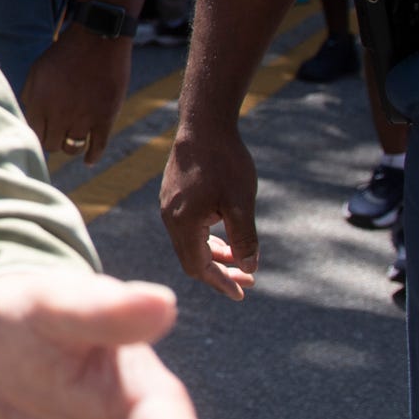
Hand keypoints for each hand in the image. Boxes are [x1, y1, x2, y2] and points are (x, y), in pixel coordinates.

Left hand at [21, 23, 132, 164]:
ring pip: (72, 148)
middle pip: (51, 145)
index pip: (33, 134)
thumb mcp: (37, 71)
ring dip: (70, 145)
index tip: (41, 134)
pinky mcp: (105, 118)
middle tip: (55, 136)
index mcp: (39, 103)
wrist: (98, 39)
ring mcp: (83, 118)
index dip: (36, 135)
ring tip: (71, 140)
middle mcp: (59, 115)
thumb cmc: (64, 53)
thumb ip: (30, 96)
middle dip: (52, 141)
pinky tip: (89, 161)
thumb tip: (28, 118)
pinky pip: (98, 147)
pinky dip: (93, 157)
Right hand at [158, 121, 259, 299]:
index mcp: (183, 224)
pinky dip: (207, 239)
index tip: (242, 293)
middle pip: (192, 259)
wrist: (203, 125)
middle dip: (221, 271)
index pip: (199, 267)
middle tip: (250, 279)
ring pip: (190, 243)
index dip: (221, 283)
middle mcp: (170, 218)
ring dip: (215, 255)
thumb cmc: (224, 162)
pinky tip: (225, 235)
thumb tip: (250, 267)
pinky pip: (188, 228)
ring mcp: (169, 206)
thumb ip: (244, 238)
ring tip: (241, 259)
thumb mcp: (241, 203)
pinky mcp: (173, 195)